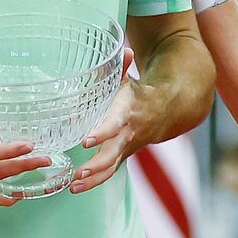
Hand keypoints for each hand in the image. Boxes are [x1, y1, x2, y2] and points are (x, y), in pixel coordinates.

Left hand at [65, 63, 166, 194]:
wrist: (164, 112)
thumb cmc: (136, 93)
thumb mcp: (128, 79)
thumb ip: (122, 67)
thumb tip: (124, 49)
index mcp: (127, 111)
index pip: (114, 124)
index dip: (102, 133)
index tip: (85, 141)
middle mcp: (127, 133)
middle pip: (112, 153)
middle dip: (96, 164)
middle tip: (78, 173)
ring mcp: (125, 148)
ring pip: (111, 167)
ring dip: (93, 178)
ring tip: (73, 185)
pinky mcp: (121, 157)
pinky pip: (109, 173)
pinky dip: (93, 182)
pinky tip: (75, 188)